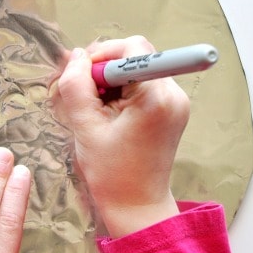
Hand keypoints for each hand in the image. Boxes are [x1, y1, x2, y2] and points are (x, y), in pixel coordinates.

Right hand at [57, 36, 189, 237]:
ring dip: (112, 83)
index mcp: (156, 97)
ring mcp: (176, 102)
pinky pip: (144, 85)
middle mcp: (174, 95)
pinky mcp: (172, 110)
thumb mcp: (85, 127)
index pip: (132, 48)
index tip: (84, 79)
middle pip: (135, 56)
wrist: (137, 205)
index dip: (102, 56)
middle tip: (85, 97)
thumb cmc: (112, 173)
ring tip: (97, 110)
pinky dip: (124, 92)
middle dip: (105, 71)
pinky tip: (110, 114)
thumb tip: (76, 56)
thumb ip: (76, 85)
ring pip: (137, 70)